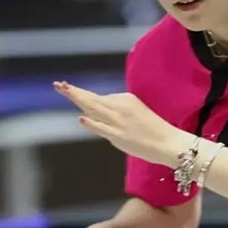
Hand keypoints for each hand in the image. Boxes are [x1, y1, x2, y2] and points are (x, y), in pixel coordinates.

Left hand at [55, 81, 189, 165]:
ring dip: (77, 99)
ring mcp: (119, 121)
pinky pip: (102, 128)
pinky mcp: (119, 135)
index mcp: (126, 99)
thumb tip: (99, 115)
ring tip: (63, 91)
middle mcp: (120, 107)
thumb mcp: (137, 113)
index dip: (83, 95)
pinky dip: (91, 123)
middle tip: (58, 84)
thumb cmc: (154, 130)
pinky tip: (81, 118)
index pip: (100, 99)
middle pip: (92, 98)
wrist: (169, 142)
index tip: (70, 90)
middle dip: (74, 91)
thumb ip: (118, 112)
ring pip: (94, 108)